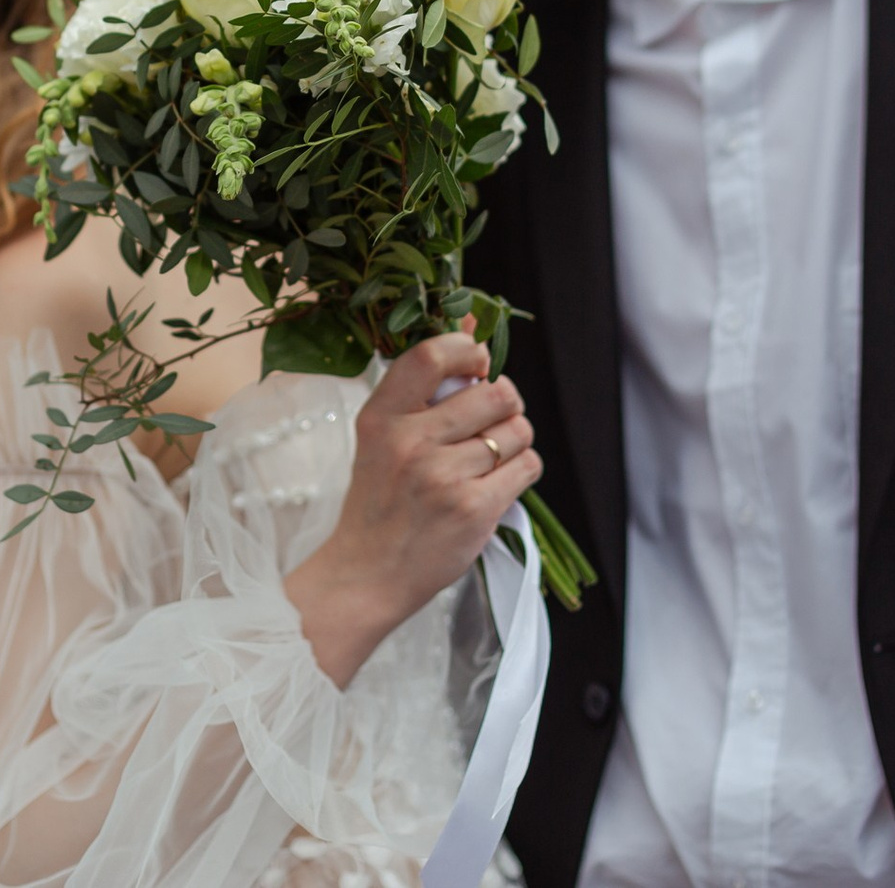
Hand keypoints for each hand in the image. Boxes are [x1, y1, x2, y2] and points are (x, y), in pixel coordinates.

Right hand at [283, 327, 540, 686]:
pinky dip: (523, 469)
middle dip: (506, 403)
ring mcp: (443, 477)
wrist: (368, 573)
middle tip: (493, 420)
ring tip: (492, 457)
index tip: (478, 361)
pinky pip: (527, 466)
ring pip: (517, 431)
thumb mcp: (384, 437)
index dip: (468, 349)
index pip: (431, 357)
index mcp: (382, 417)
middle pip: (494, 393)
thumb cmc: (380, 502)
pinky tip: (498, 482)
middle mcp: (410, 442)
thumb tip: (473, 321)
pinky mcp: (473, 509)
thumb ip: (426, 386)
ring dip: (515, 440)